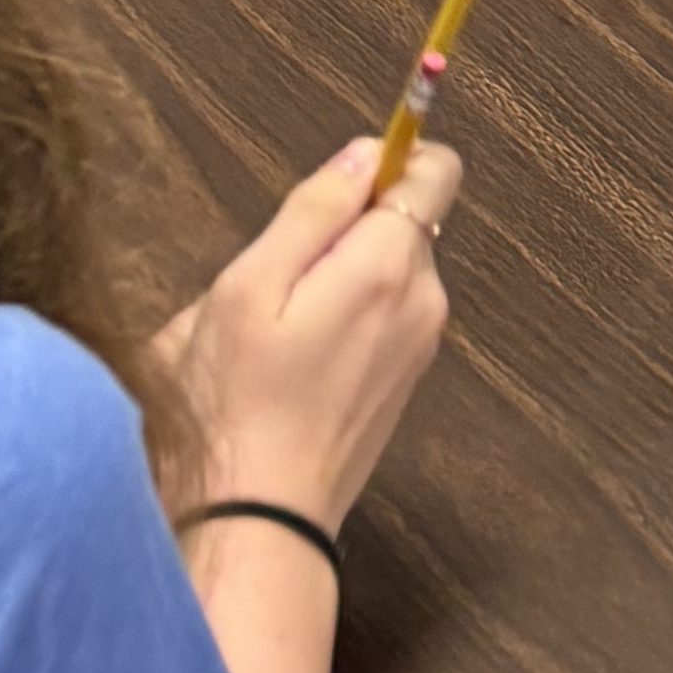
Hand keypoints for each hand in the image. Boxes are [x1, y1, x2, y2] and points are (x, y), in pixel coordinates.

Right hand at [158, 137, 457, 536]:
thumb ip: (313, 211)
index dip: (386, 163)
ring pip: (387, 274)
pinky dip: (343, 322)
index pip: (435, 170)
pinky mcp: (402, 384)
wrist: (257, 520)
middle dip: (346, 230)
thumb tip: (363, 153)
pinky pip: (382, 321)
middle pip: (404, 222)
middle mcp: (425, 300)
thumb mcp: (249, 287)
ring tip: (277, 330)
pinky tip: (292, 366)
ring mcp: (419, 347)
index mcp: (391, 264)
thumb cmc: (237, 402)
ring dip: (338, 280)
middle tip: (277, 279)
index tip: (328, 194)